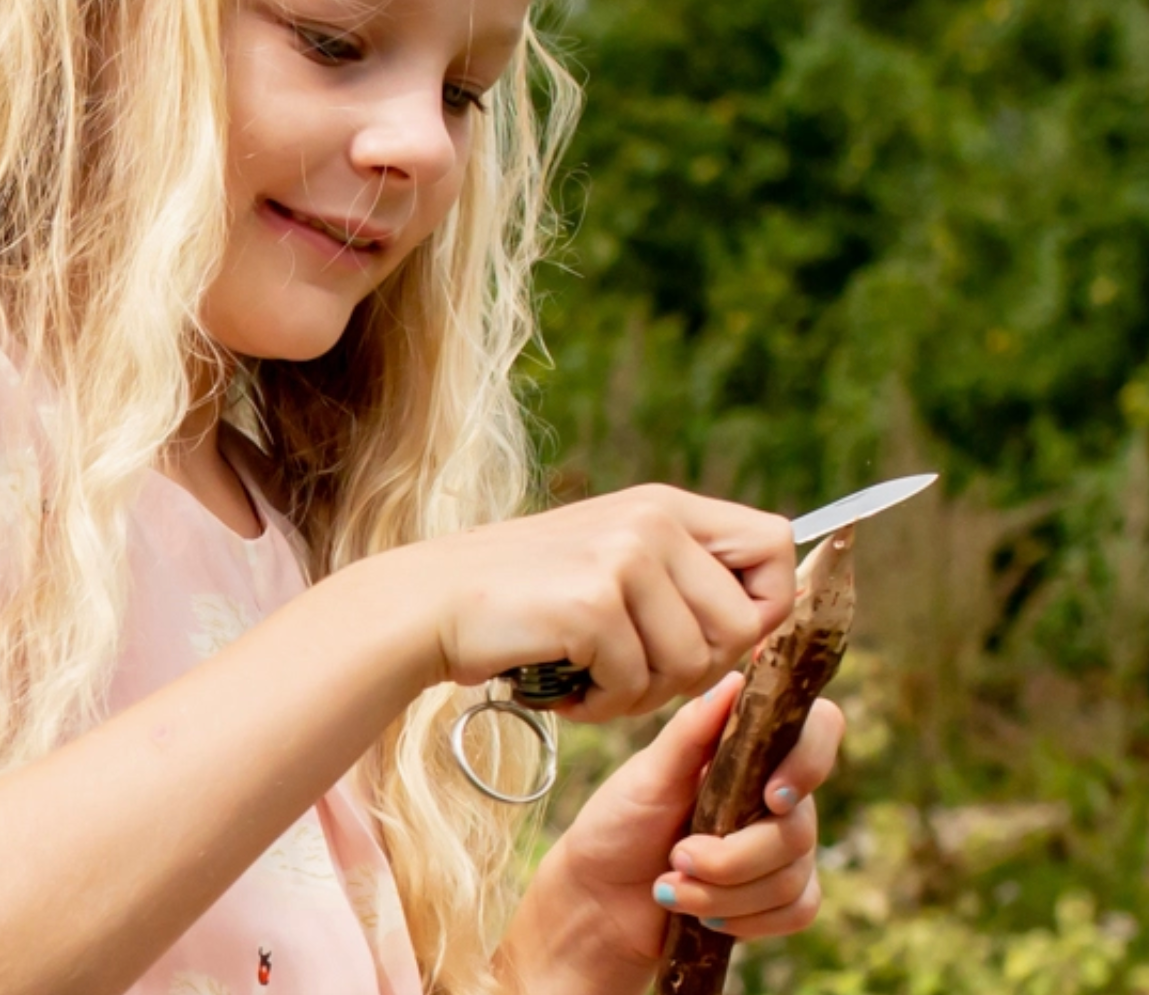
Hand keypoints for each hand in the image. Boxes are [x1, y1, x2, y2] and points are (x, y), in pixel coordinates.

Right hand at [395, 484, 794, 720]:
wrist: (434, 603)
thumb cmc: (527, 596)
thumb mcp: (613, 559)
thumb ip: (680, 575)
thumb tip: (761, 621)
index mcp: (666, 505)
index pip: (775, 543)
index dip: (767, 604)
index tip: (720, 640)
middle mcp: (654, 520)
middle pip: (744, 623)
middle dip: (696, 670)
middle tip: (634, 671)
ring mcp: (624, 557)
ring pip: (693, 664)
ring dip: (642, 692)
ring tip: (591, 674)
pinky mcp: (594, 602)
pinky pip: (636, 684)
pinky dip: (601, 704)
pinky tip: (564, 685)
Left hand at [524, 678, 843, 979]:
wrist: (599, 901)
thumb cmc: (619, 824)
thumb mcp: (648, 774)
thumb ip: (691, 730)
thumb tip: (737, 680)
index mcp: (747, 748)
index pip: (819, 728)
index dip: (810, 759)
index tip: (770, 795)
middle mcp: (773, 791)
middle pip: (799, 823)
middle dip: (733, 855)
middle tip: (678, 855)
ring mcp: (780, 844)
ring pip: (793, 874)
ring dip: (724, 891)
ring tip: (670, 886)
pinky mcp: (780, 896)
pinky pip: (798, 909)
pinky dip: (746, 918)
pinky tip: (702, 915)